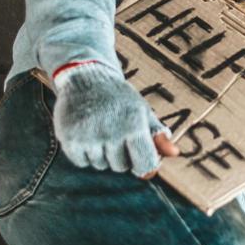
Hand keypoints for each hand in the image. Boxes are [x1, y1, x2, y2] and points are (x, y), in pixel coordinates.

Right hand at [52, 63, 178, 176]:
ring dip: (101, 154)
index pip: (145, 165)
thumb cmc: (118, 98)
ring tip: (98, 130)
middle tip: (114, 132)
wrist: (85, 77)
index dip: (143, 164)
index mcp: (134, 126)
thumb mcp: (142, 111)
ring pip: (100, 165)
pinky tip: (85, 133)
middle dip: (119, 155)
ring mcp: (89, 137)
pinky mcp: (70, 139)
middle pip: (120, 167)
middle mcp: (111, 133)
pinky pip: (81, 162)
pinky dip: (83, 153)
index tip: (139, 155)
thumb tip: (174, 153)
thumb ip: (158, 134)